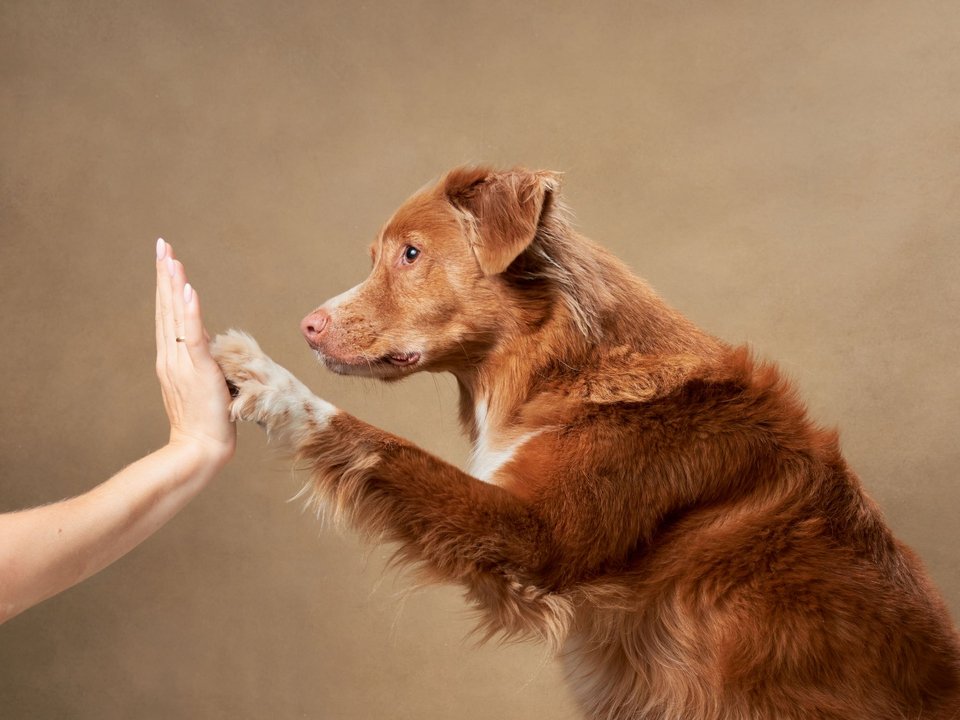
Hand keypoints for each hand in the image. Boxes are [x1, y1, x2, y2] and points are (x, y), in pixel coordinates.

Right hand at [155, 239, 235, 465]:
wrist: (199, 449)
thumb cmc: (206, 423)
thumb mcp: (202, 385)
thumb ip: (200, 362)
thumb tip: (206, 345)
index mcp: (171, 359)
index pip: (167, 315)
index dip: (166, 286)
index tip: (166, 260)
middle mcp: (170, 357)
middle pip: (165, 308)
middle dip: (164, 274)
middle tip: (162, 245)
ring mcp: (181, 363)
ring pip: (174, 316)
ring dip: (173, 284)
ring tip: (171, 257)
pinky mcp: (196, 370)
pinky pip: (191, 335)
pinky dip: (189, 311)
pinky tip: (187, 289)